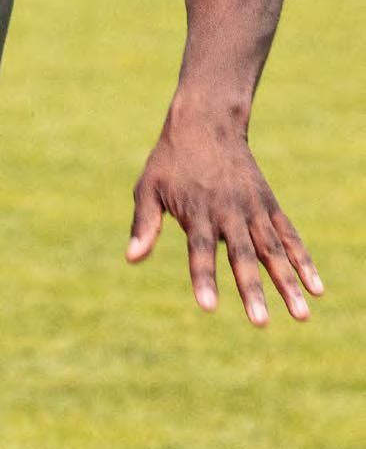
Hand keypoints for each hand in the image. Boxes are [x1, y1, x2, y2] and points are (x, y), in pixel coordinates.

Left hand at [127, 118, 321, 326]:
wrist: (208, 124)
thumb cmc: (170, 162)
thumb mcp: (148, 188)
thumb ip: (145, 224)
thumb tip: (132, 259)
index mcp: (198, 212)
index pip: (200, 251)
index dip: (204, 278)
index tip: (208, 307)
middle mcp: (230, 213)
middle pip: (244, 258)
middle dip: (253, 291)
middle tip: (261, 323)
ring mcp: (254, 210)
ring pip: (274, 252)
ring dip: (288, 284)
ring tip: (301, 316)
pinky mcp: (270, 206)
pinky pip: (290, 237)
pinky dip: (303, 261)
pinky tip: (316, 288)